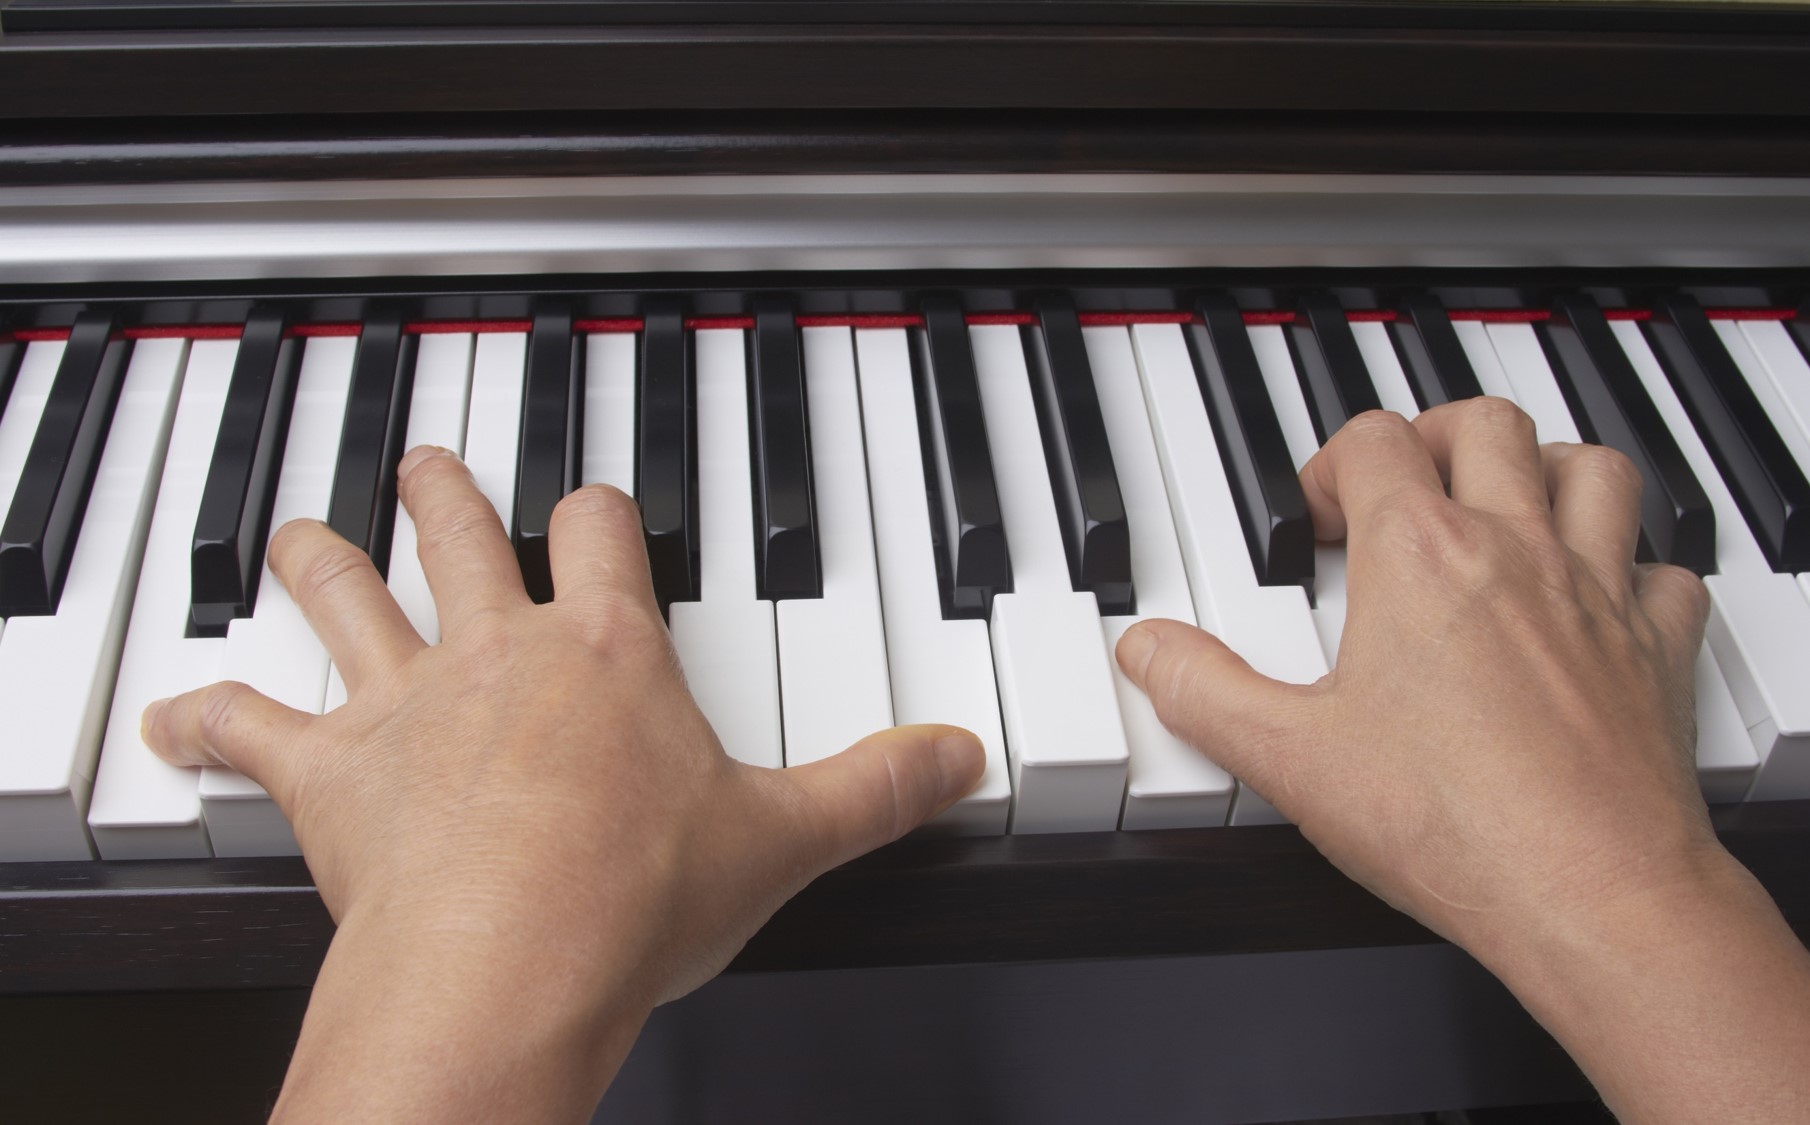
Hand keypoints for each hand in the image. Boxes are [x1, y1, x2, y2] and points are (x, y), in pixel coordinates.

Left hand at [141, 445, 984, 1121]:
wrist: (513, 959)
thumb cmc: (633, 895)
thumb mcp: (785, 838)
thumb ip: (879, 787)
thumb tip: (960, 758)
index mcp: (608, 652)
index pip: (604, 534)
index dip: (601, 508)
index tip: (595, 500)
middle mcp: (500, 653)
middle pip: (461, 538)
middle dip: (443, 493)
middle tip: (427, 461)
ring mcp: (407, 705)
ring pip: (348, 597)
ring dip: (320, 562)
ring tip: (304, 537)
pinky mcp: (332, 774)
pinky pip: (251, 727)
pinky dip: (212, 718)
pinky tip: (184, 716)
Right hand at [1118, 399, 1714, 950]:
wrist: (1592, 894)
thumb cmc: (1452, 824)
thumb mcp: (1288, 759)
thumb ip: (1203, 692)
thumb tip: (1147, 650)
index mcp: (1419, 555)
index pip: (1374, 440)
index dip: (1332, 464)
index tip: (1318, 521)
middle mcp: (1517, 550)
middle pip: (1486, 425)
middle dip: (1435, 437)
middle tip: (1403, 488)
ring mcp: (1598, 593)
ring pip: (1593, 469)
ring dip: (1545, 470)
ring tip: (1503, 508)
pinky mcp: (1656, 649)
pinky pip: (1663, 569)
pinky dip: (1631, 566)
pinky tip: (1598, 599)